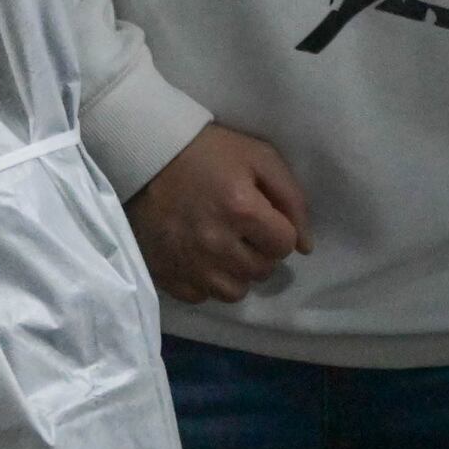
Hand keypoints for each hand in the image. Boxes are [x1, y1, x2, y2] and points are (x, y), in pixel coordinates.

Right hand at [125, 123, 311, 304]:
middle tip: (241, 230)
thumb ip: (292, 199)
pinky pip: (201, 296)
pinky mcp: (165, 274)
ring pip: (234, 291)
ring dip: (235, 272)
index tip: (262, 217)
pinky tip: (198, 257)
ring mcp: (188, 263)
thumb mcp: (258, 158)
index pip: (284, 245)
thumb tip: (305, 247)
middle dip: (259, 252)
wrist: (142, 156)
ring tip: (223, 248)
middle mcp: (216, 243)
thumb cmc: (206, 152)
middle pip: (262, 271)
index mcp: (241, 210)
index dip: (278, 231)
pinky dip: (205, 281)